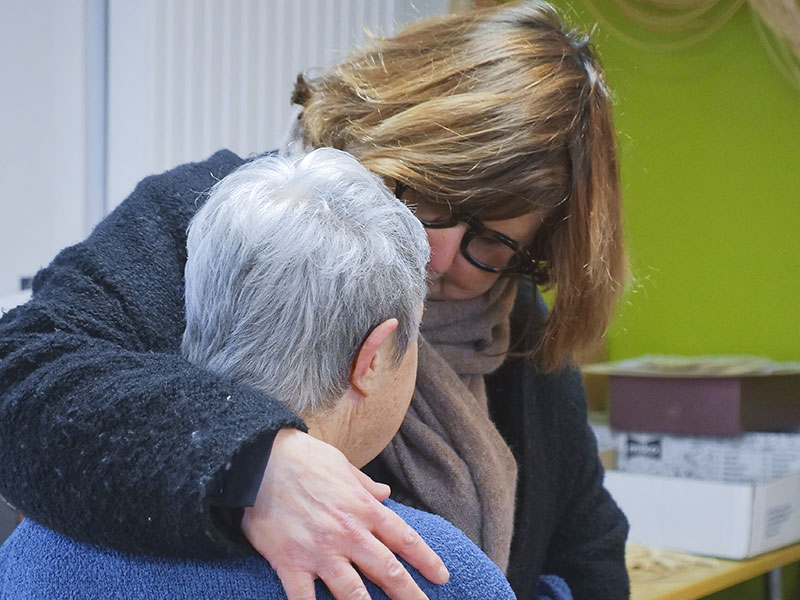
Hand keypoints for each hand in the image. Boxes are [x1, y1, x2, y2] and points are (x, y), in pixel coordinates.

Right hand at [242, 429, 448, 599]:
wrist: (259, 459)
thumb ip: (365, 484)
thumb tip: (385, 493)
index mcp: (363, 508)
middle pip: (387, 571)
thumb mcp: (342, 465)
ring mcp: (319, 551)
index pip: (404, 539)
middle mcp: (347, 533)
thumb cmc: (302, 457)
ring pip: (353, 593)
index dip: (426, 560)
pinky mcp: (290, 563)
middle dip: (409, 594)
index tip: (441, 576)